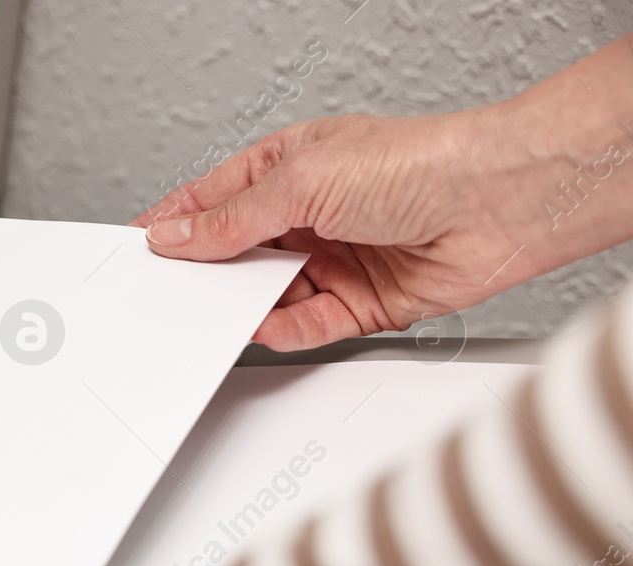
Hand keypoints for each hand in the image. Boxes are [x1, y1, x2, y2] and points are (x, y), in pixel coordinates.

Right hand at [132, 39, 632, 349]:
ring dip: (242, 307)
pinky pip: (305, 326)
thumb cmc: (420, 162)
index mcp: (284, 169)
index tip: (134, 252)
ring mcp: (331, 259)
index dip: (170, 227)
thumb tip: (175, 235)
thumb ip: (229, 219)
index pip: (208, 203)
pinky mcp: (358, 303)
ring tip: (215, 314)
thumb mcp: (300, 180)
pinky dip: (282, 331)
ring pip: (265, 296)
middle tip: (165, 295)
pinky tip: (265, 328)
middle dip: (202, 276)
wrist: (502, 201)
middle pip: (233, 255)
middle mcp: (307, 215)